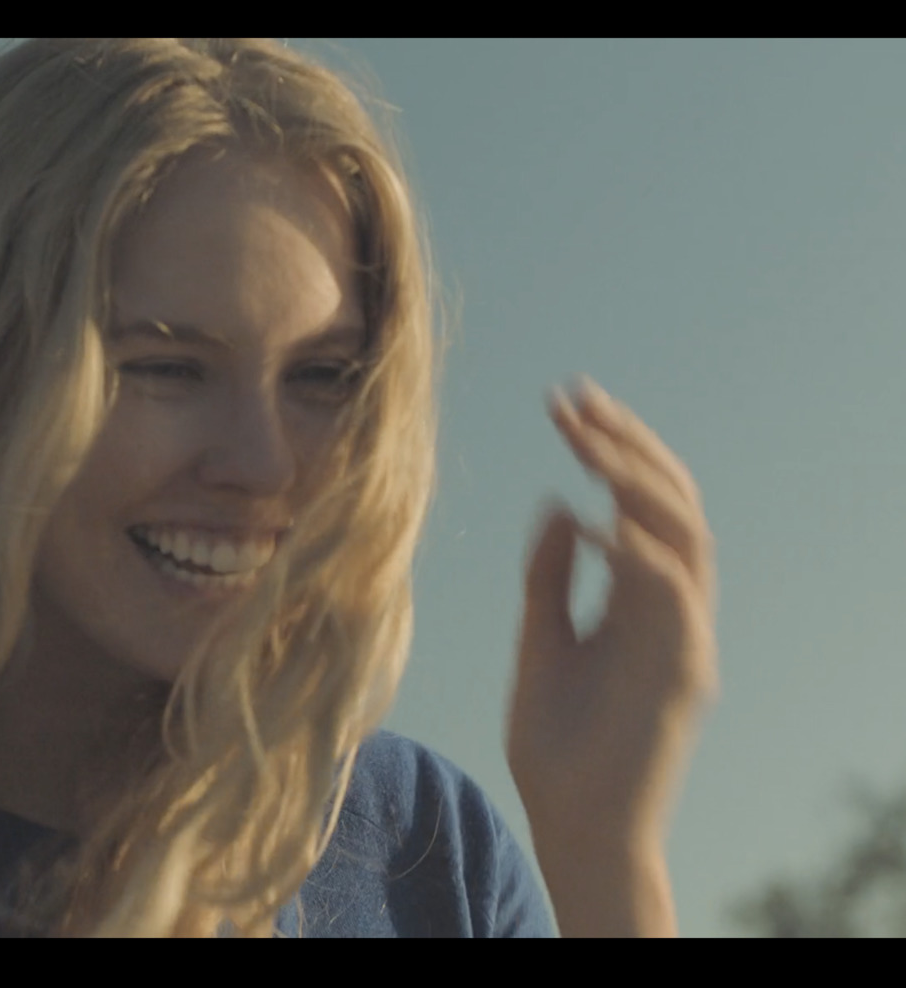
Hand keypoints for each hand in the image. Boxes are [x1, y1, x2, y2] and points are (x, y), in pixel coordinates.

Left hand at [506, 377, 717, 931]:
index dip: (611, 448)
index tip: (564, 402)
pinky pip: (677, 600)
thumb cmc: (556, 742)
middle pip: (670, 505)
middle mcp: (670, 610)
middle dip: (627, 446)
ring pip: (686, 539)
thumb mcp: (539, 642)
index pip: (639, 504)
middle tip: (574, 401)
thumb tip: (560, 503)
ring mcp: (683, 640)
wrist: (571, 825)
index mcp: (638, 599)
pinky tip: (595, 525)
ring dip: (639, 484)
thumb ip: (549, 577)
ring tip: (587, 444)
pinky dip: (642, 556)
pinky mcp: (683, 676)